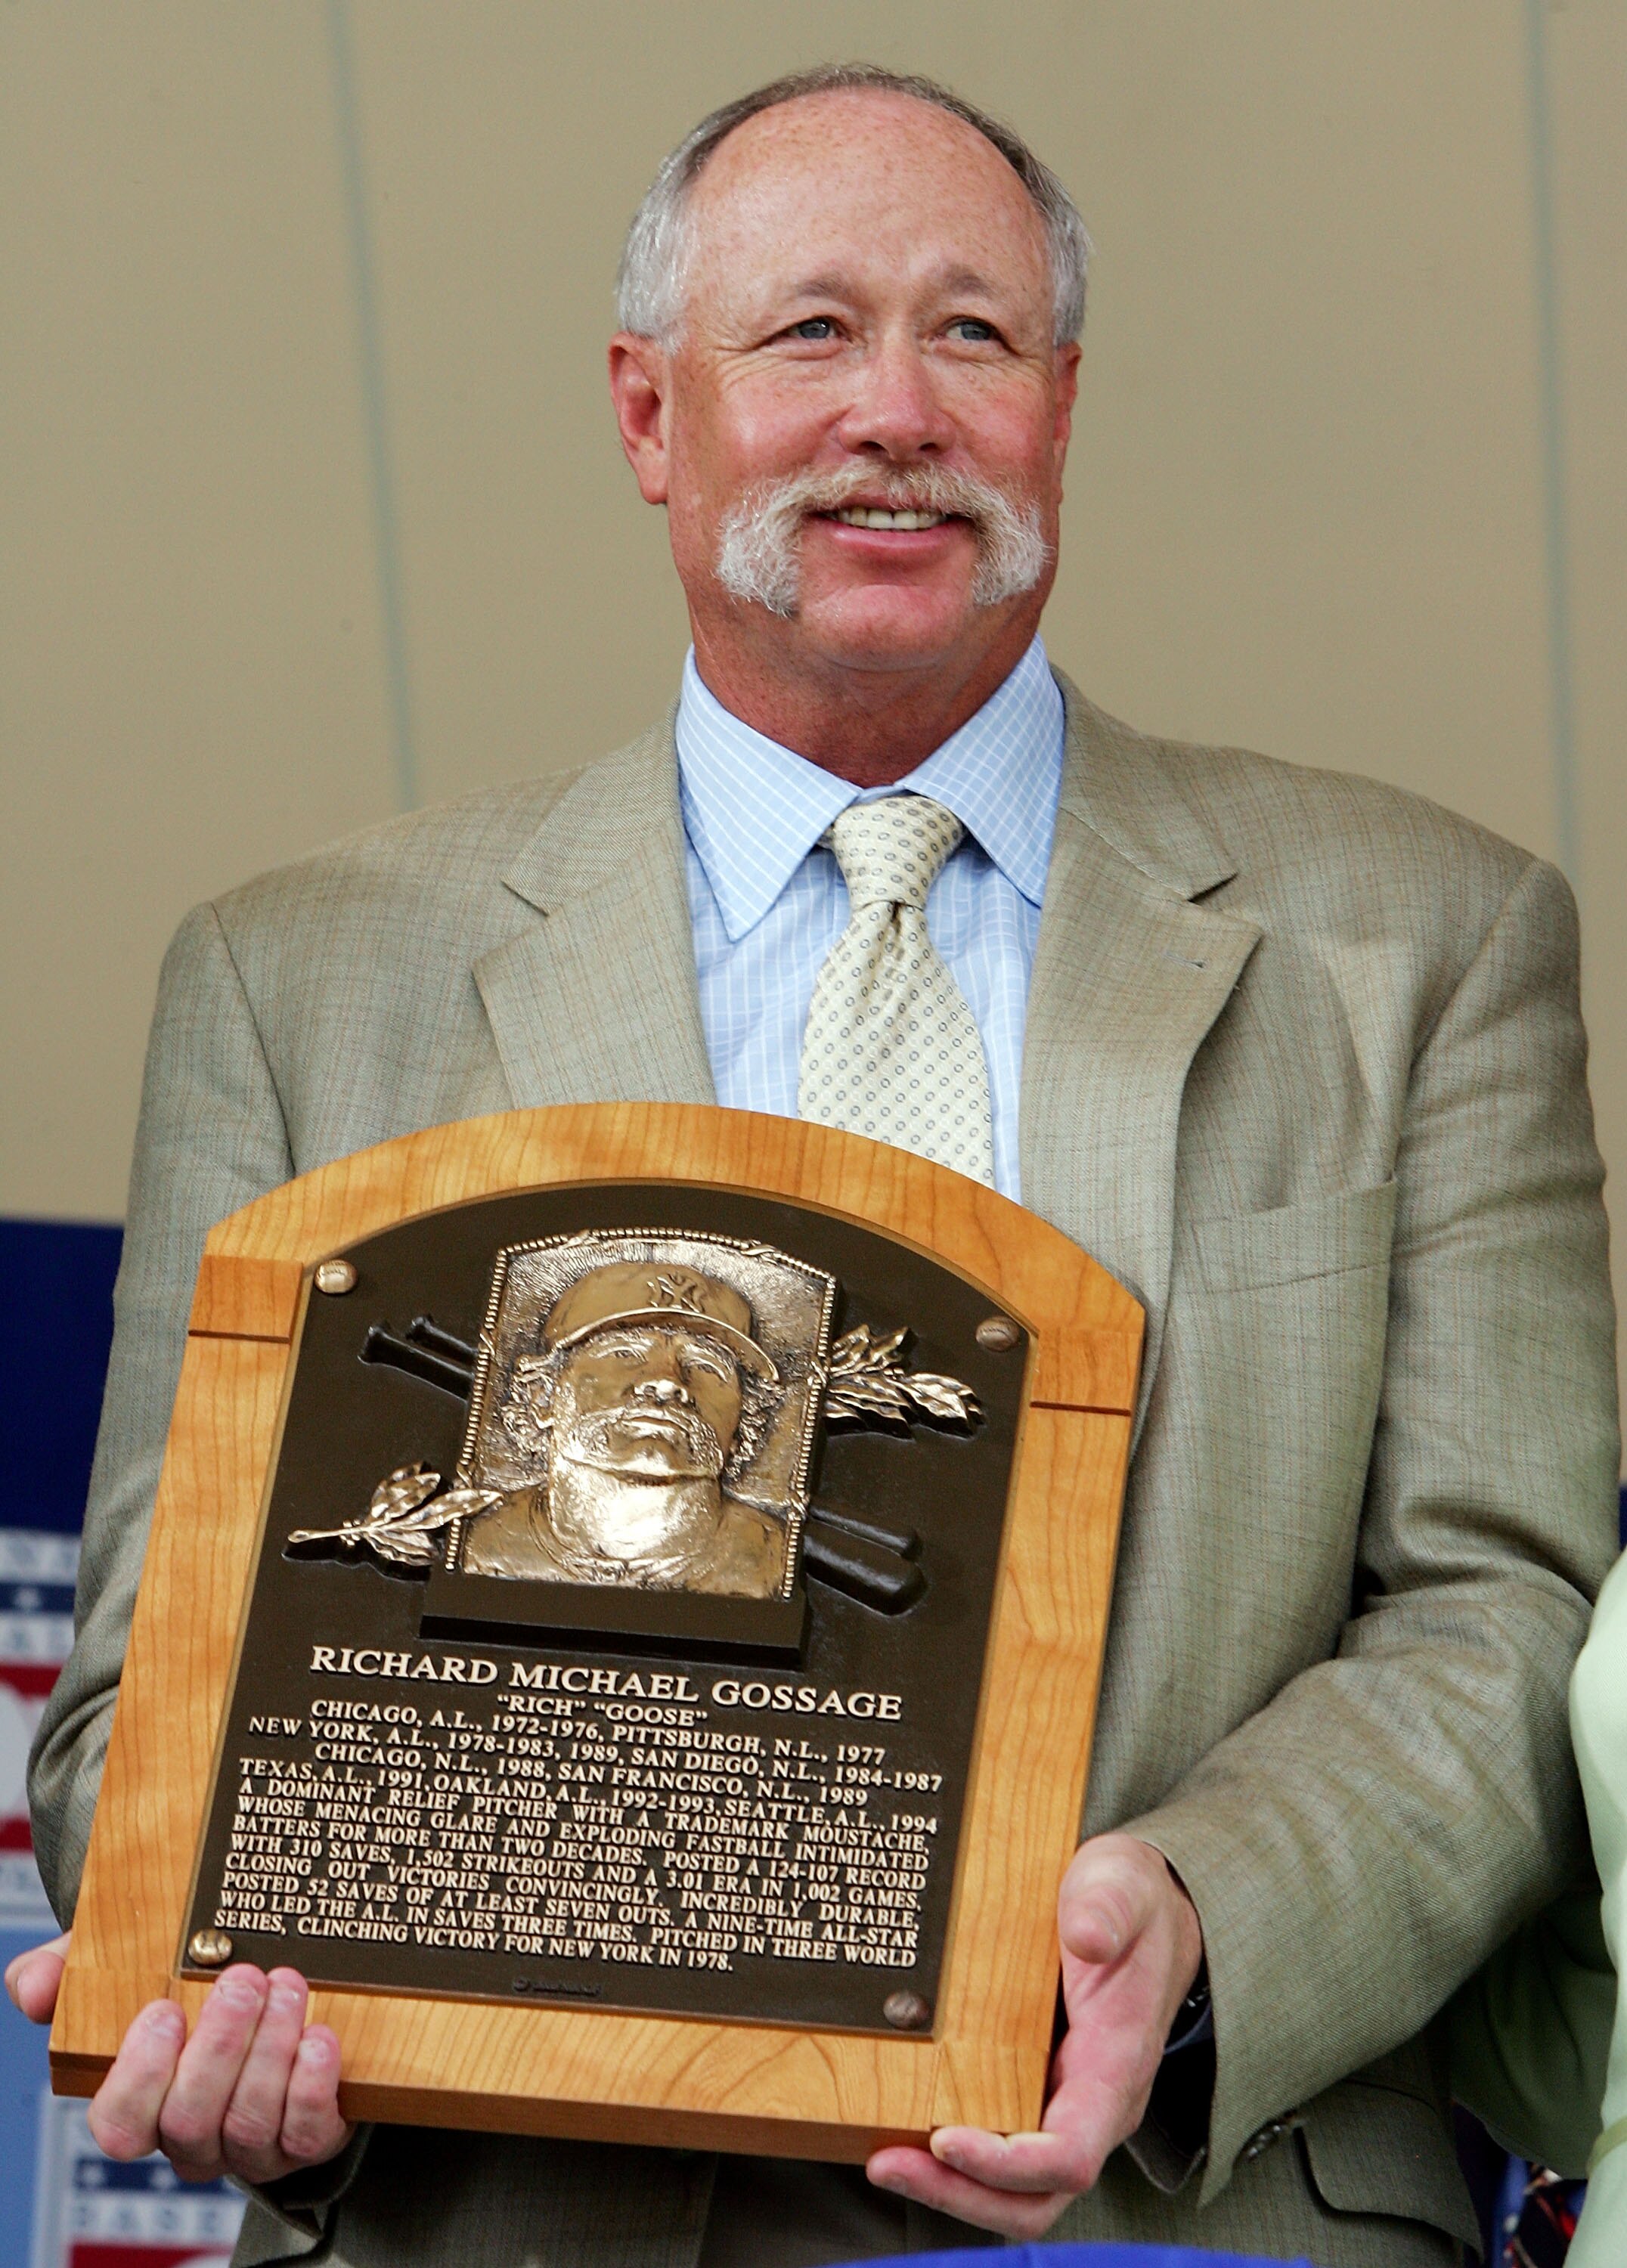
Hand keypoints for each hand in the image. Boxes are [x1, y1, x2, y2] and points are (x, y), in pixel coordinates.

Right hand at [5, 1933, 352, 2186]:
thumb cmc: (184, 1986)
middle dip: (218, 2047)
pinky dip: (313, 2085)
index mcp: (142, 2104)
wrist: (270, 1991)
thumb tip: (33, 1988)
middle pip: (189, 2120)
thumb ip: (67, 1972)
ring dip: (269, 2051)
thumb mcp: (123, 1966)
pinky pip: (305, 2133)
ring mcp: (249, 2145)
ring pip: (248, 2122)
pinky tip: (319, 2038)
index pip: (120, 2125)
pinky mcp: (306, 2139)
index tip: (163, 2010)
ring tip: (287, 1988)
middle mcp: (192, 2135)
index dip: (139, 2076)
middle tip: (243, 1981)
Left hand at [867, 1833, 1203, 2236]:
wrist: (1139, 1908)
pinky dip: (950, 2157)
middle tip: (888, 2164)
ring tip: (883, 2159)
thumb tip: (1087, 1936)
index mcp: (1116, 2068)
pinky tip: (902, 2130)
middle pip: (1034, 2196)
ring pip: (1014, 2188)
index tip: (946, 2140)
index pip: (1070, 2155)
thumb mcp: (1121, 1885)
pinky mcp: (1035, 2092)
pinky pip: (998, 2148)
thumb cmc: (1130, 1903)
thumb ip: (1106, 1908)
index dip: (1008, 2165)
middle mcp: (1092, 2105)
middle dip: (961, 2194)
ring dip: (948, 2185)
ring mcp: (1062, 2104)